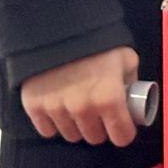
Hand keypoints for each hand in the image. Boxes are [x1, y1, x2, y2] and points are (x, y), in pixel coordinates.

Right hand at [21, 46, 139, 146]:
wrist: (59, 29)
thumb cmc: (97, 43)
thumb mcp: (126, 59)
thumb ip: (132, 82)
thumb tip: (133, 99)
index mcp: (109, 98)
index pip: (121, 137)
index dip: (125, 132)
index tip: (123, 128)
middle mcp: (83, 109)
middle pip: (95, 138)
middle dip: (101, 129)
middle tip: (101, 115)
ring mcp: (57, 109)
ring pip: (72, 136)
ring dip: (78, 127)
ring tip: (81, 109)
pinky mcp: (35, 107)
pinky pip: (47, 131)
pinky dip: (55, 124)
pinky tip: (61, 110)